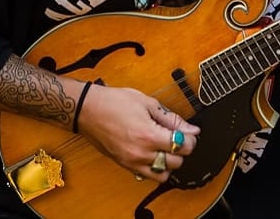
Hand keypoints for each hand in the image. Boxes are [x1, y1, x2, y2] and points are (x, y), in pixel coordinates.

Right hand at [76, 84, 200, 181]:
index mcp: (149, 135)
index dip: (191, 139)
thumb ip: (172, 119)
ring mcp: (132, 162)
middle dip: (182, 150)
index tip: (189, 133)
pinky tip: (153, 154)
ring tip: (165, 147)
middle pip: (176, 162)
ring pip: (163, 174)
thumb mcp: (148, 103)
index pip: (183, 146)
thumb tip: (191, 129)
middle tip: (178, 137)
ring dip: (169, 162)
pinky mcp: (125, 165)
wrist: (88, 110)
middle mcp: (141, 153)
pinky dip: (155, 168)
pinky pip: (148, 176)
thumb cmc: (114, 102)